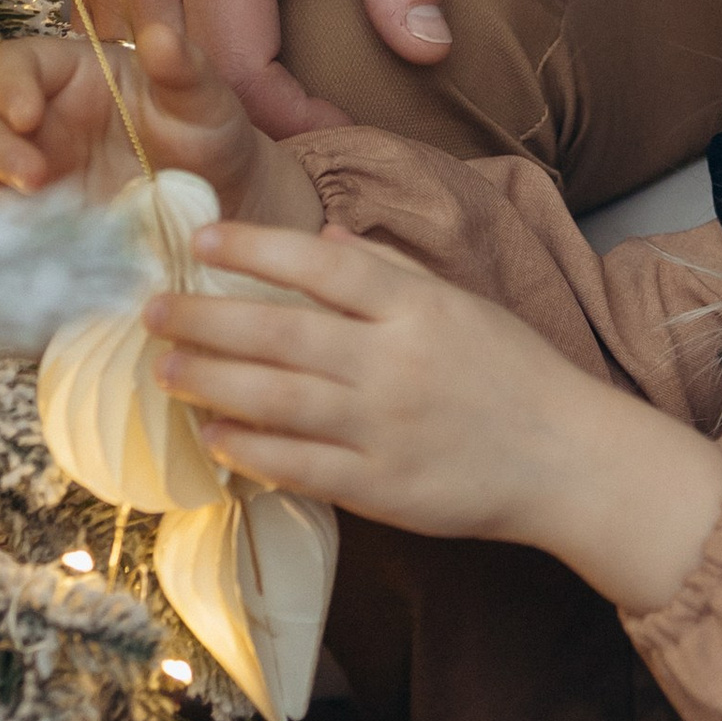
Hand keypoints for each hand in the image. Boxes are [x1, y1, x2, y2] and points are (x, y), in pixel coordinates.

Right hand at [0, 15, 323, 229]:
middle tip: (34, 178)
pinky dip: (0, 244)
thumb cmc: (208, 136)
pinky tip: (26, 258)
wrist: (223, 204)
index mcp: (68, 76)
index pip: (13, 64)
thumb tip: (159, 35)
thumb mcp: (205, 102)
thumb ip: (183, 70)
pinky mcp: (36, 226)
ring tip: (28, 224)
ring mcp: (30, 178)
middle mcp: (38, 124)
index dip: (8, 85)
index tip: (28, 114)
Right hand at [67, 0, 448, 140]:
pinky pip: (120, 54)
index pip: (241, 69)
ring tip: (266, 118)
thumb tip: (428, 49)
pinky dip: (164, 79)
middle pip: (185, 87)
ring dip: (200, 109)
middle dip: (248, 130)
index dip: (293, 120)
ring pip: (144, 80)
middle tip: (310, 143)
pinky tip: (210, 84)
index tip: (344, 129)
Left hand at [147, 219, 721, 614]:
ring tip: (166, 368)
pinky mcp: (381, 488)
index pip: (323, 265)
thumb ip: (392, 269)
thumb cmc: (514, 373)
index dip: (256, 249)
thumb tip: (327, 232)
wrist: (569, 459)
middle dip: (207, 319)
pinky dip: (250, 450)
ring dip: (211, 383)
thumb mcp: (461, 304)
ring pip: (277, 400)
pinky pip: (299, 466)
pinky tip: (215, 435)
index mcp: (417, 308)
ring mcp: (385, 429)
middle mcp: (395, 363)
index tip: (202, 239)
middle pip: (281, 334)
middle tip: (152, 310)